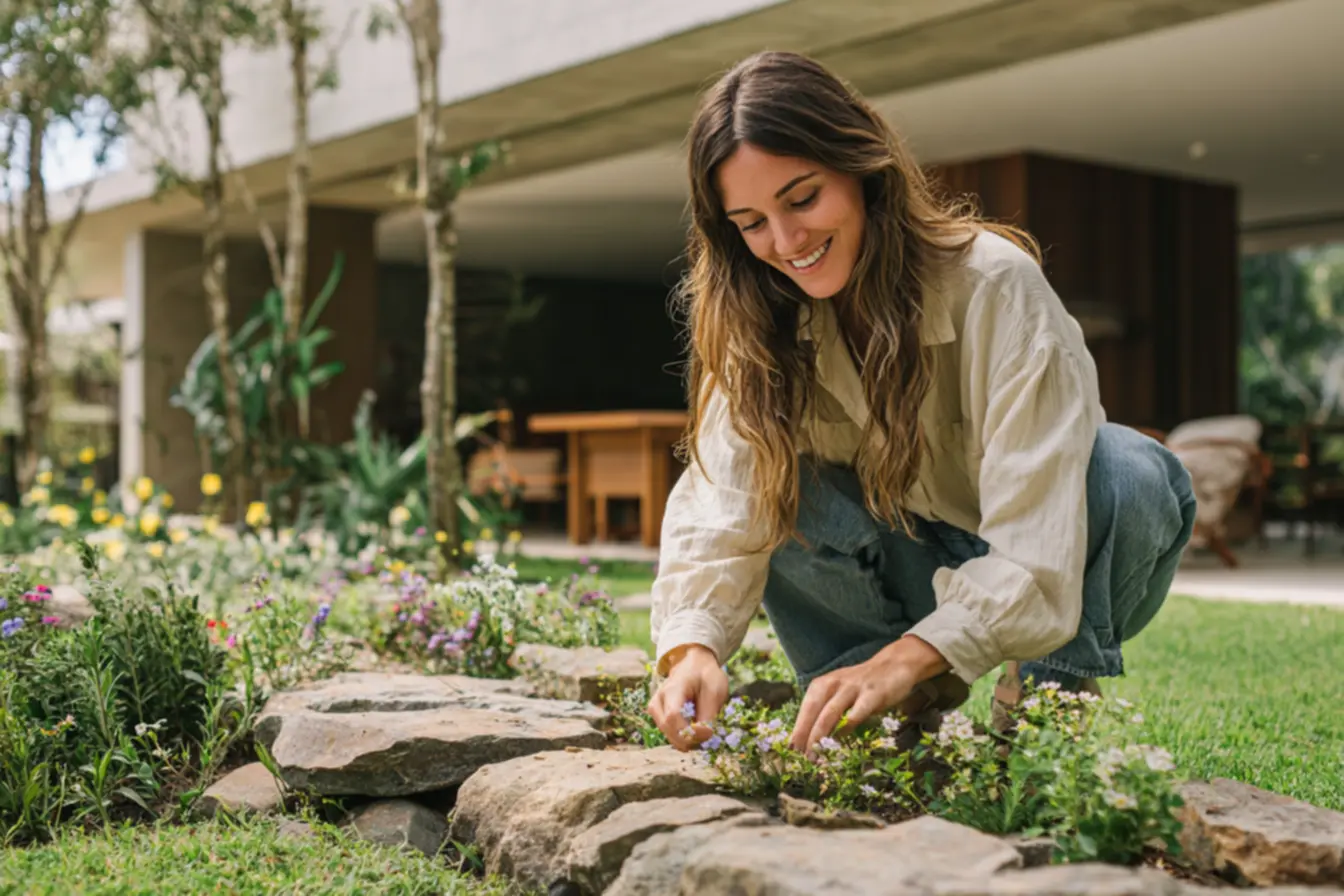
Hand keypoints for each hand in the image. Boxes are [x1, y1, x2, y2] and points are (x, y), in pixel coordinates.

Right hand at [647, 645, 728, 750]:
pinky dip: (684, 737)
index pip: (673, 716)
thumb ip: (709, 713)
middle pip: (668, 729)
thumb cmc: (706, 675)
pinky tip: (695, 730)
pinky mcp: (658, 716)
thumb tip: (705, 734)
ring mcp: (655, 709)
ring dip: (688, 740)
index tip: (709, 732)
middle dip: (691, 738)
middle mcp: (658, 700)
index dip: (690, 730)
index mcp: (672, 689)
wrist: (695, 665)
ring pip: (669, 736)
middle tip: (709, 734)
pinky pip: (670, 734)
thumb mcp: (715, 689)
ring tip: (703, 730)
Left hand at [789, 636, 949, 755]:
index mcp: (821, 685)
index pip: (804, 710)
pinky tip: (841, 741)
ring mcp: (852, 687)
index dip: (797, 731)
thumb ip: (826, 712)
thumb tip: (811, 741)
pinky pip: (856, 712)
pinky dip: (847, 727)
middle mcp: (833, 683)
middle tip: (800, 758)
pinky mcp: (872, 693)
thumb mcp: (839, 694)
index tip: (790, 752)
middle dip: (804, 736)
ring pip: (830, 713)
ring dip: (820, 736)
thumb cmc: (862, 686)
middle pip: (812, 711)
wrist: (894, 664)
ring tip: (815, 755)